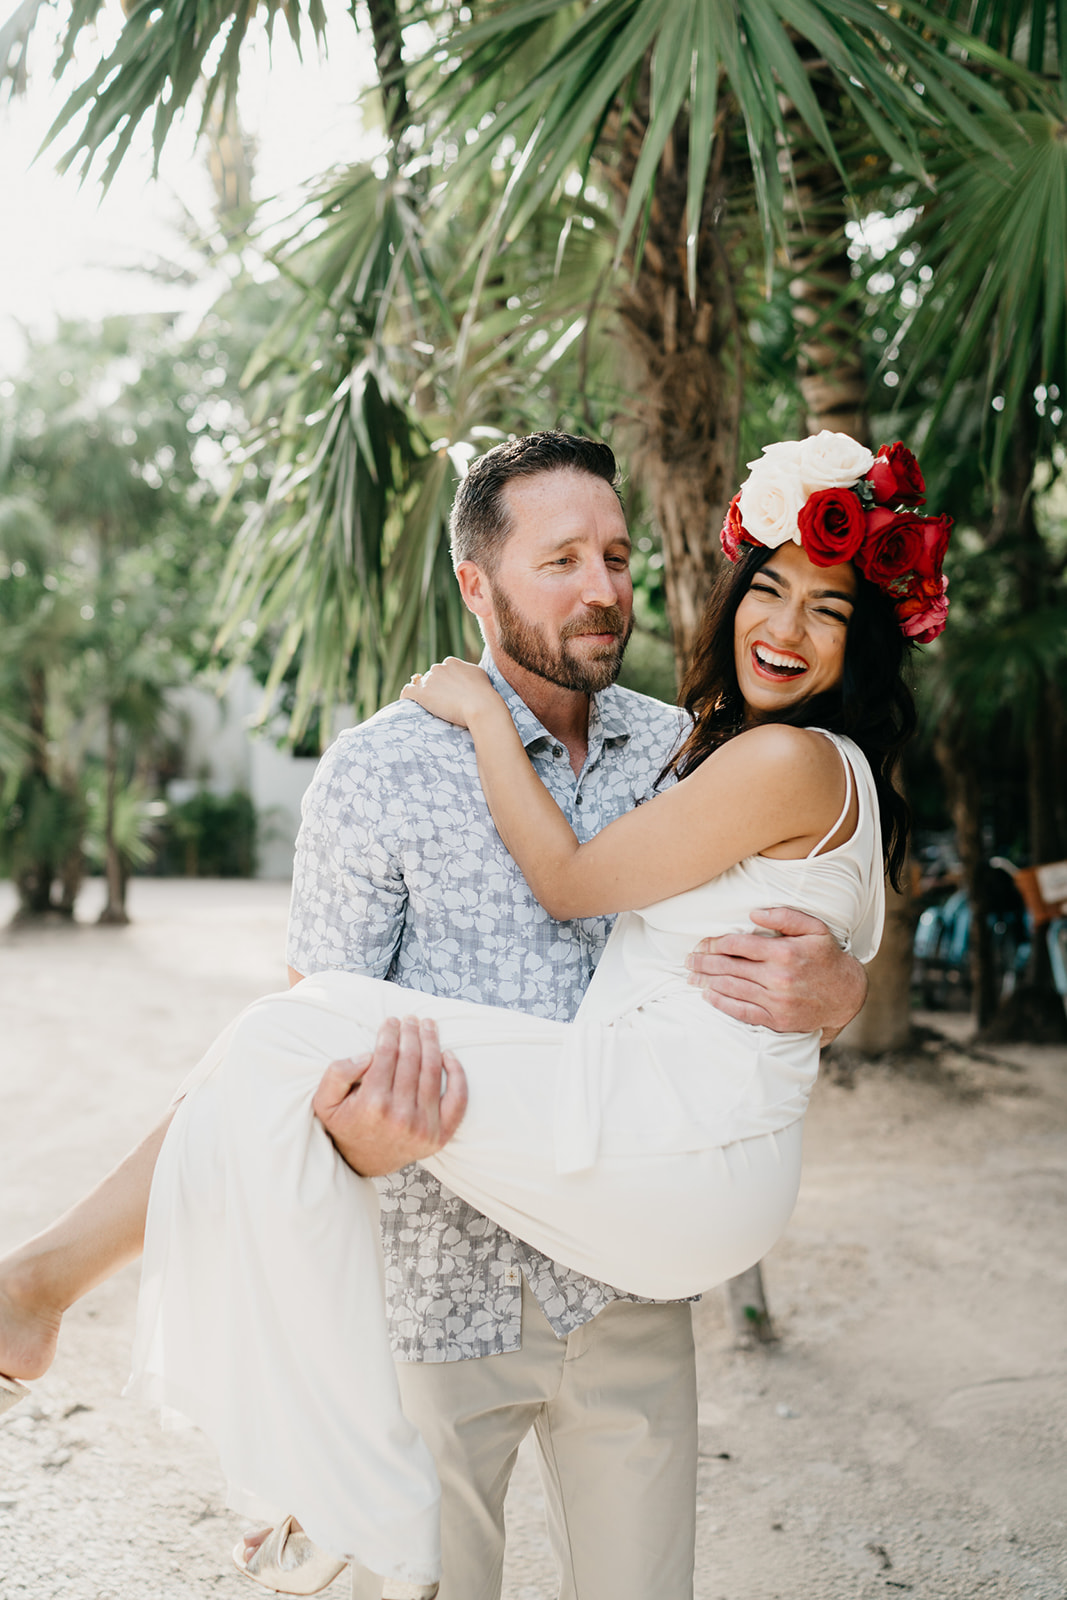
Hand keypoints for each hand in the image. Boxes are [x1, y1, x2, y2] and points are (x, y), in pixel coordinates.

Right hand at [312, 1015, 467, 1176]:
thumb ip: (337, 1073)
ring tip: (428, 1026)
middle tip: (411, 1019)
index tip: (391, 1020)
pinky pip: (457, 1100)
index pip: (387, 1054)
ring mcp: (423, 1127)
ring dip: (432, 1043)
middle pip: (412, 1059)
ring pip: (432, 1072)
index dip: (390, 1032)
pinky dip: (457, 1074)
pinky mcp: (440, 1135)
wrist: (363, 1163)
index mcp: (372, 1104)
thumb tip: (368, 1054)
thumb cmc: (345, 1125)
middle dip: (411, 1032)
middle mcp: (400, 1115)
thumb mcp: (325, 1102)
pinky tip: (449, 1055)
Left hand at [399, 657, 499, 728]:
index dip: (444, 683)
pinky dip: (407, 697)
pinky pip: (407, 691)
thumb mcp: (479, 675)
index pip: (442, 671)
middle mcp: (438, 667)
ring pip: (419, 685)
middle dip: (434, 689)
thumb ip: (468, 671)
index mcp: (451, 662)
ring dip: (423, 694)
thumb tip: (466, 674)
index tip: (449, 694)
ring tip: (429, 707)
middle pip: (431, 678)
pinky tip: (409, 704)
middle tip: (443, 704)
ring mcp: (429, 679)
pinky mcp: (421, 692)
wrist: (481, 706)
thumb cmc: (485, 694)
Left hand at [686, 906, 867, 1039]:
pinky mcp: (778, 1020)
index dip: (715, 943)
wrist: (846, 994)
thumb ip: (785, 916)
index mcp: (784, 952)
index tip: (703, 943)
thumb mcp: (814, 928)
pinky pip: (743, 1013)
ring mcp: (777, 1001)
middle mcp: (779, 978)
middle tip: (688, 960)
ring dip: (707, 983)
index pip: (738, 945)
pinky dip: (722, 1004)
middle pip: (730, 968)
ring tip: (691, 977)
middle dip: (704, 963)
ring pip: (733, 989)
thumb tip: (753, 913)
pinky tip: (709, 997)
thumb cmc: (826, 956)